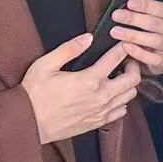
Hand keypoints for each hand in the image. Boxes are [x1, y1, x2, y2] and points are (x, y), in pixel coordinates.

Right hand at [21, 35, 142, 144]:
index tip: (123, 43)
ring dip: (129, 84)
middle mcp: (101, 96)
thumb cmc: (34, 94)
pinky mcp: (99, 122)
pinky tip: (113, 95)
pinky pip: (122, 111)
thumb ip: (68, 49)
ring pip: (130, 95)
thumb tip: (88, 38)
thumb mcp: (45, 65)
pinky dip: (122, 101)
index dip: (123, 48)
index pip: (116, 59)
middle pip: (133, 79)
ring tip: (121, 76)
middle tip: (127, 60)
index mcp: (89, 80)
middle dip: (134, 66)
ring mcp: (102, 111)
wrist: (29, 123)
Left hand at [110, 0, 162, 77]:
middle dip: (134, 19)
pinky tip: (125, 46)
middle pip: (155, 23)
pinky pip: (151, 58)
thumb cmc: (155, 33)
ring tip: (115, 31)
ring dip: (133, 35)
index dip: (146, 5)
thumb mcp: (155, 17)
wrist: (162, 57)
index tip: (130, 2)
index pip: (162, 8)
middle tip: (116, 15)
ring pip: (153, 40)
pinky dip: (138, 52)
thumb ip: (152, 5)